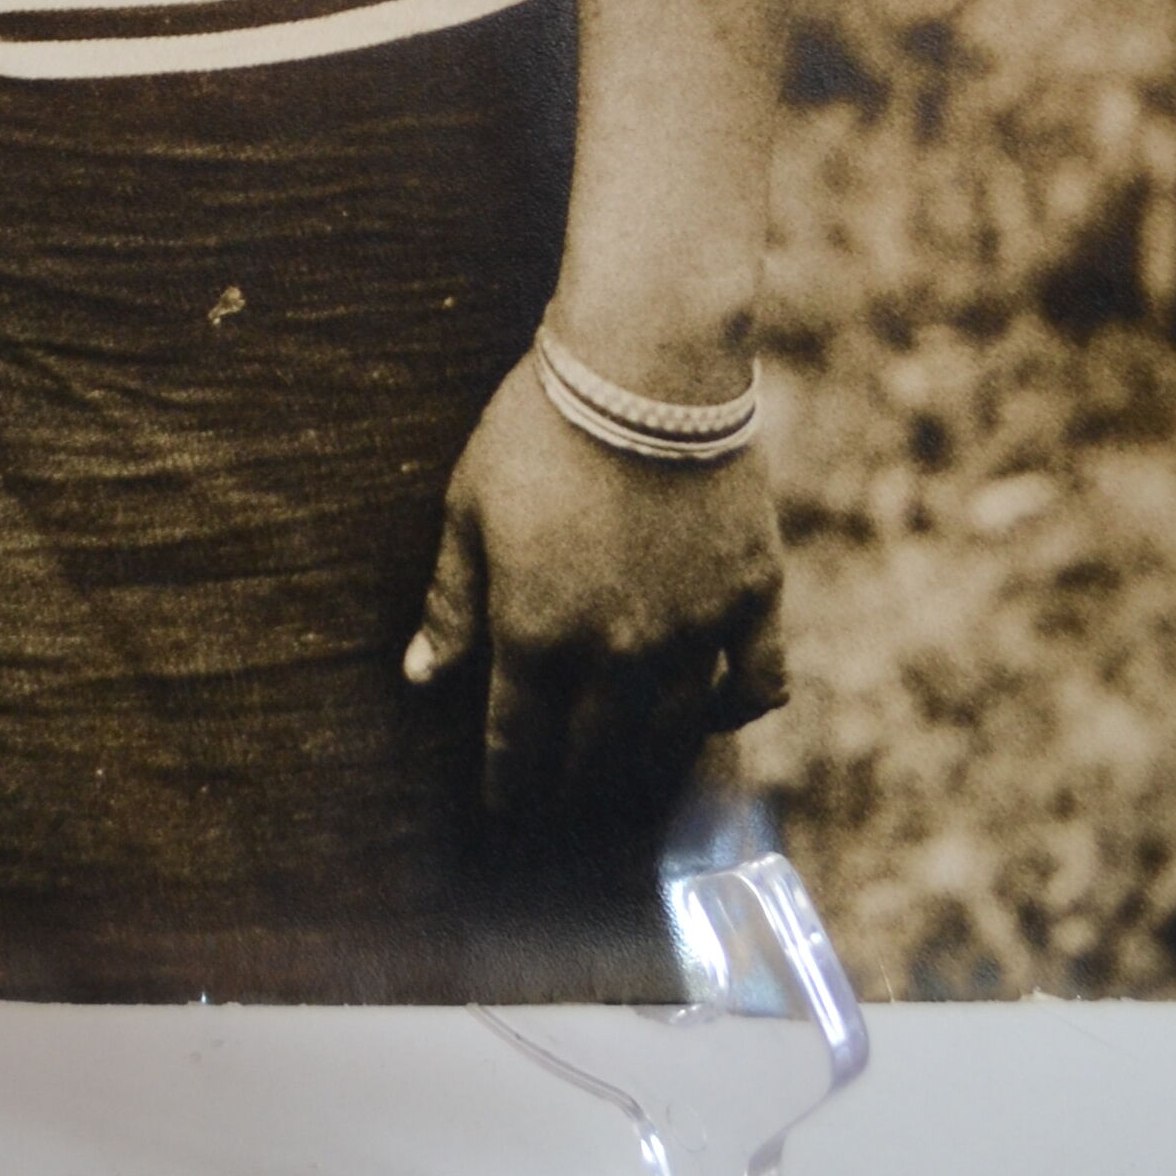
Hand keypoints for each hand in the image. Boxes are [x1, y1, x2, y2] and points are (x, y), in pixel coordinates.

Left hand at [403, 358, 787, 827]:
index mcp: (535, 633)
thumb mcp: (469, 507)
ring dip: (646, 761)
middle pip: (593, 751)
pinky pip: (755, 685)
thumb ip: (450, 600)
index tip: (506, 810)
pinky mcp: (751, 598)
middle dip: (572, 783)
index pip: (516, 742)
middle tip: (566, 797)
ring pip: (671, 732)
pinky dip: (735, 709)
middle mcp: (615, 653)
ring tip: (631, 770)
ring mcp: (691, 631)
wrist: (647, 365)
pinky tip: (714, 712)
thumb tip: (420, 678)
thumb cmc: (539, 425)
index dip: (508, 785)